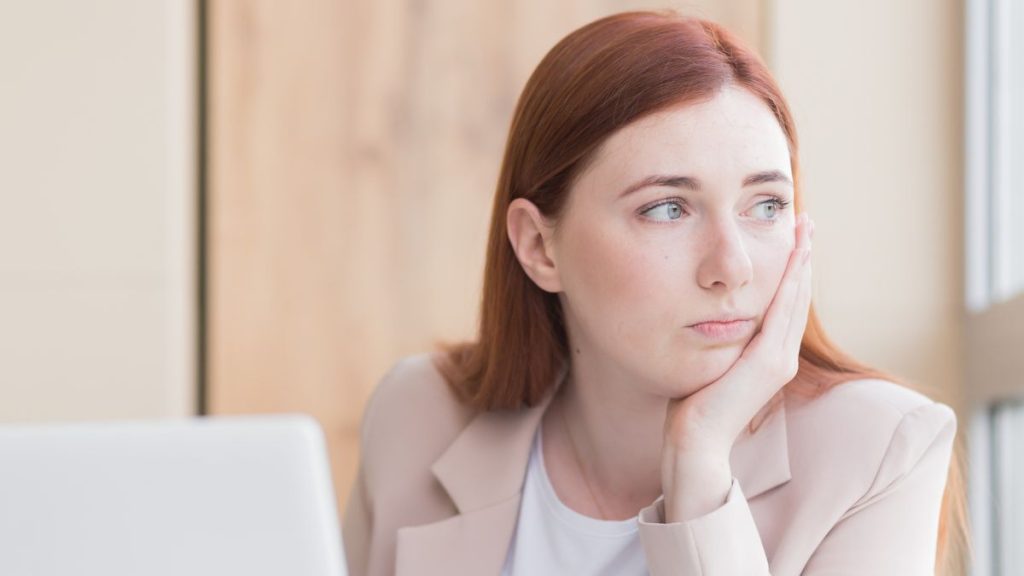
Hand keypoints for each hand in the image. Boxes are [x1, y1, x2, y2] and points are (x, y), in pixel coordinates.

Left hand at [661, 212, 813, 521]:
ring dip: (802, 261)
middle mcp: (780, 356)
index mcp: (768, 356)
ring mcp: (779, 359)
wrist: (694, 442)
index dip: (790, 271)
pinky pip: (784, 311)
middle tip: (805, 221)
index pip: (784, 304)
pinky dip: (792, 282)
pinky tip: (795, 256)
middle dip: (802, 257)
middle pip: (797, 295)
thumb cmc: (690, 407)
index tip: (790, 240)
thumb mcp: (706, 362)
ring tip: (805, 229)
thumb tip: (699, 315)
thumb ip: (713, 339)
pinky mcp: (770, 362)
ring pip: (796, 298)